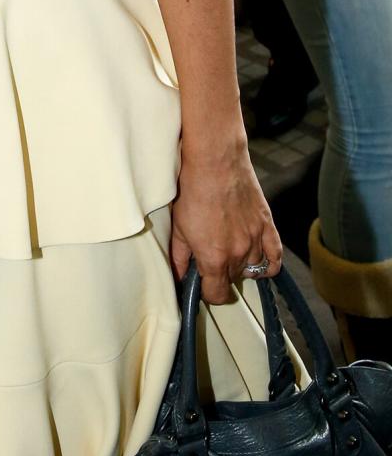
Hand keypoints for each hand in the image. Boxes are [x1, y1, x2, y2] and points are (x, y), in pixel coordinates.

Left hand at [170, 144, 281, 302]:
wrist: (215, 161)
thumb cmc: (193, 189)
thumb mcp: (178, 227)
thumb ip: (178, 257)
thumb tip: (177, 277)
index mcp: (214, 258)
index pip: (217, 295)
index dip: (208, 292)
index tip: (202, 283)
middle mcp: (238, 254)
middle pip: (232, 279)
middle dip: (220, 272)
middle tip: (209, 255)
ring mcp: (256, 239)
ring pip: (252, 268)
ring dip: (240, 264)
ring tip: (227, 248)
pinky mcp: (267, 225)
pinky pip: (276, 257)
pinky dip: (269, 264)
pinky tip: (259, 261)